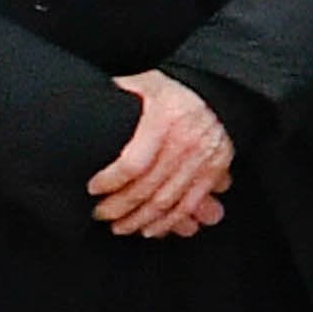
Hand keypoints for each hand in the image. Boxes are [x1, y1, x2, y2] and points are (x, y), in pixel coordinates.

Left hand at [90, 72, 233, 237]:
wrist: (219, 91)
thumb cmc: (176, 89)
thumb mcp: (146, 82)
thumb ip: (120, 92)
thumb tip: (92, 103)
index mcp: (163, 121)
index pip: (133, 164)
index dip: (110, 181)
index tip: (92, 188)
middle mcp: (184, 143)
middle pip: (147, 188)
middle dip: (119, 207)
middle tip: (100, 214)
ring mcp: (201, 160)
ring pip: (166, 202)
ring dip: (141, 220)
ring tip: (121, 227)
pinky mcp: (213, 172)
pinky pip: (189, 204)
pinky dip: (170, 222)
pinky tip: (151, 229)